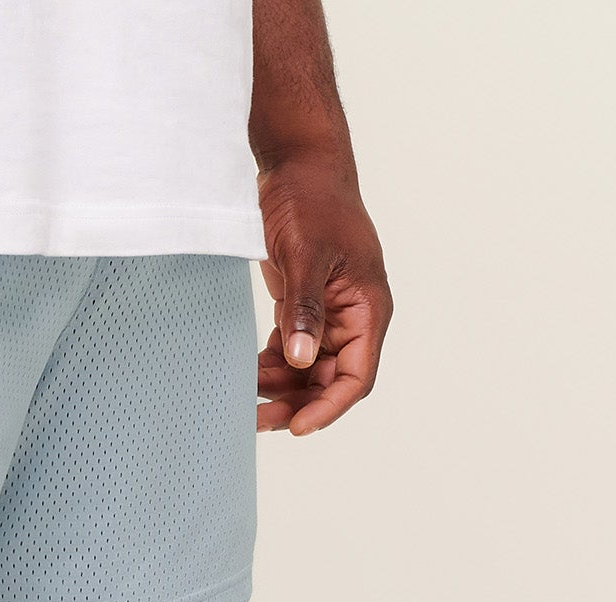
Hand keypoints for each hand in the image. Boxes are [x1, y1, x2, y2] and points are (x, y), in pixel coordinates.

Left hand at [255, 150, 391, 435]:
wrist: (297, 161)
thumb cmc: (311, 197)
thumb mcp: (305, 253)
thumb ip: (304, 309)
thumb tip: (301, 359)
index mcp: (368, 307)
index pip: (356, 376)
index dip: (328, 407)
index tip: (297, 427)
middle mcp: (354, 316)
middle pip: (330, 381)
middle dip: (297, 404)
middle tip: (258, 421)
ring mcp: (330, 313)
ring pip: (309, 370)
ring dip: (281, 388)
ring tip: (247, 399)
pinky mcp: (306, 305)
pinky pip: (293, 349)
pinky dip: (274, 365)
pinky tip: (250, 374)